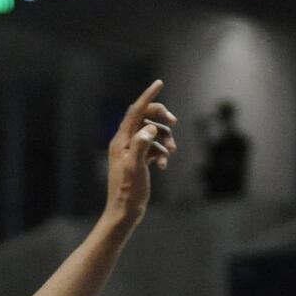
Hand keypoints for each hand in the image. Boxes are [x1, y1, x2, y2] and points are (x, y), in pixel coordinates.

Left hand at [104, 80, 177, 228]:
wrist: (125, 212)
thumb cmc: (128, 192)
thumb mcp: (135, 166)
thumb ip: (141, 144)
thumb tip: (149, 128)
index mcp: (120, 141)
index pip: (135, 112)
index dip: (148, 97)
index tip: (159, 83)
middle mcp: (124, 143)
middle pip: (145, 118)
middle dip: (162, 118)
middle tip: (174, 122)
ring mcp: (131, 152)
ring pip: (153, 133)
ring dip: (165, 139)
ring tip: (170, 152)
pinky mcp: (138, 161)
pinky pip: (153, 148)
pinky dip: (161, 153)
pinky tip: (163, 166)